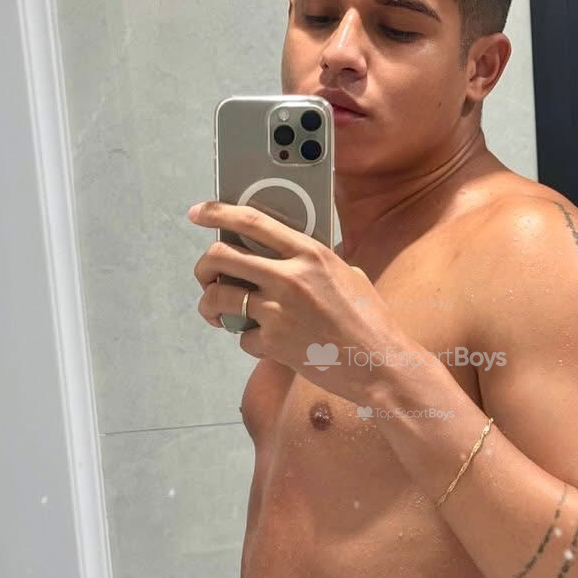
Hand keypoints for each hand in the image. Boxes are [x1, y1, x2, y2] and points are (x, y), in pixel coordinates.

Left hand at [187, 200, 414, 405]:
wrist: (379, 364)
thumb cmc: (370, 321)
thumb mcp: (348, 275)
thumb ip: (316, 263)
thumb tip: (287, 258)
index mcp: (310, 253)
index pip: (251, 221)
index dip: (217, 213)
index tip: (197, 214)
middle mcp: (290, 277)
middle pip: (220, 256)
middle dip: (203, 266)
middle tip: (205, 276)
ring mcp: (279, 311)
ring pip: (217, 296)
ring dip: (209, 305)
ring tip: (217, 313)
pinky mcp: (274, 343)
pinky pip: (242, 337)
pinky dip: (248, 341)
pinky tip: (264, 343)